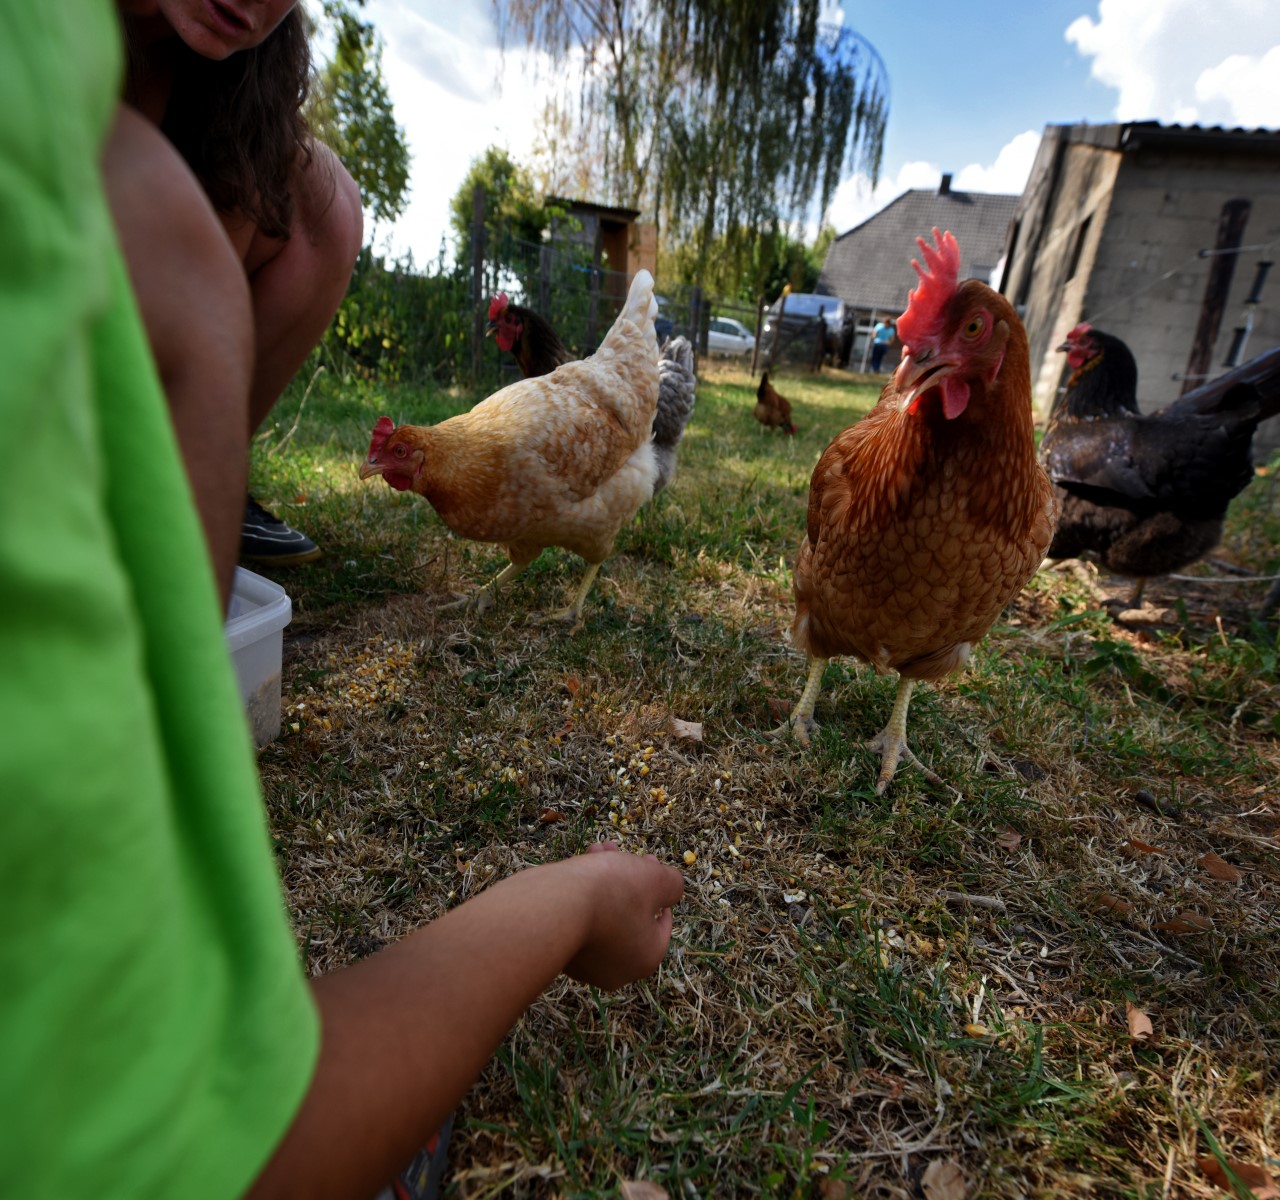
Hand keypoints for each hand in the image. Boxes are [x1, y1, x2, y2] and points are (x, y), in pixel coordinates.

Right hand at [563, 842, 683, 990]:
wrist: (554, 906)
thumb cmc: (612, 893)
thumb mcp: (655, 880)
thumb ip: (672, 884)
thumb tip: (671, 889)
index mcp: (646, 958)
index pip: (662, 923)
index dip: (659, 888)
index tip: (650, 863)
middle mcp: (617, 970)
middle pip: (630, 916)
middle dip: (628, 878)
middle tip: (622, 853)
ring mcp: (584, 965)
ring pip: (603, 915)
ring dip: (603, 880)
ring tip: (598, 849)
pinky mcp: (558, 953)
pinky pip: (578, 921)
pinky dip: (582, 896)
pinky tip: (577, 867)